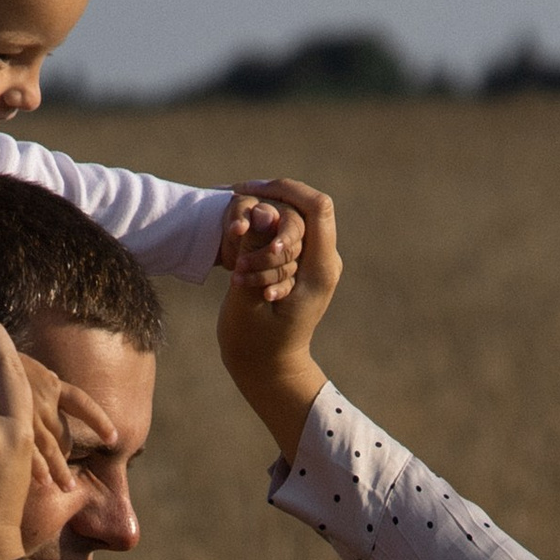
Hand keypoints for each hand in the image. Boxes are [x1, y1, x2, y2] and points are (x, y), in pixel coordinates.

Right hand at [215, 178, 338, 462]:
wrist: (268, 369)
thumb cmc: (255, 344)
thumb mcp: (248, 297)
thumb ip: (256, 253)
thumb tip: (261, 212)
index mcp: (320, 270)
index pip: (317, 207)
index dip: (284, 190)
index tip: (249, 191)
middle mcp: (325, 261)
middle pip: (306, 206)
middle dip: (270, 204)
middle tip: (235, 214)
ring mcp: (316, 262)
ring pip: (295, 217)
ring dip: (263, 222)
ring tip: (236, 248)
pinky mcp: (303, 264)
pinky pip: (286, 232)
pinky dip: (262, 232)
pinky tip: (239, 240)